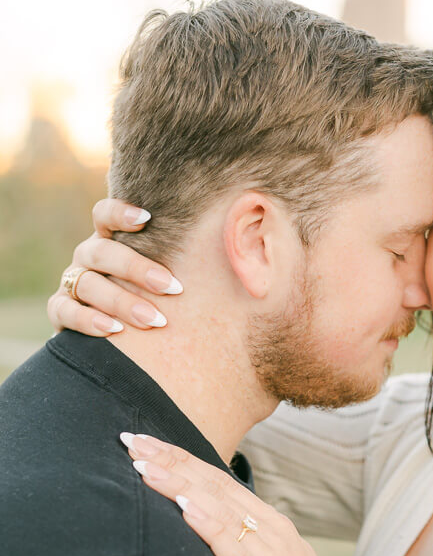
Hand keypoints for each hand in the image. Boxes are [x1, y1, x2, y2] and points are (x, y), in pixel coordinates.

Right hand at [47, 199, 181, 336]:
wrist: (129, 341)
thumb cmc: (163, 299)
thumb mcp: (172, 277)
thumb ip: (191, 258)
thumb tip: (248, 236)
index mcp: (111, 241)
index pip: (104, 214)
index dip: (120, 213)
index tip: (148, 220)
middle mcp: (89, 257)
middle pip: (101, 251)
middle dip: (136, 268)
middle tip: (172, 287)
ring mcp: (73, 283)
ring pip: (87, 283)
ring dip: (121, 301)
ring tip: (155, 320)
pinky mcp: (61, 311)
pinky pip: (64, 310)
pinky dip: (88, 320)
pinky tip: (115, 331)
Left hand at [123, 432, 340, 555]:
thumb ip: (238, 544)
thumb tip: (194, 524)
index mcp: (272, 524)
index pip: (220, 481)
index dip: (181, 459)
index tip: (144, 442)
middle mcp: (274, 531)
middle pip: (216, 487)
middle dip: (172, 462)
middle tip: (132, 440)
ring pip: (221, 510)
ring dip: (180, 485)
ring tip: (146, 468)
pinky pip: (234, 551)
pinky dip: (209, 526)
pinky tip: (185, 509)